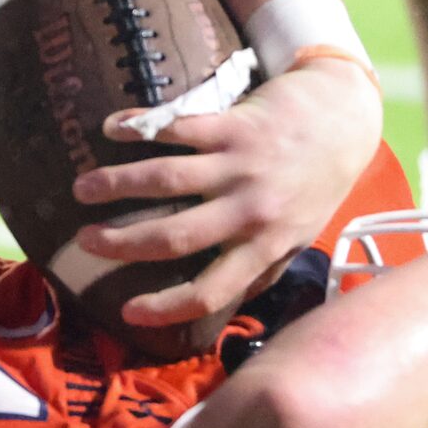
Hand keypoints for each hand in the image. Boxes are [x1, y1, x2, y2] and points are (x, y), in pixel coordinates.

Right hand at [69, 56, 383, 334]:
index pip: (212, 290)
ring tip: (82, 188)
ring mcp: (242, 166)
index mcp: (265, 245)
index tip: (128, 312)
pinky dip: (139, 128)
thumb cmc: (320, 180)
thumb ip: (266, 268)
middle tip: (86, 241)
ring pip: (168, 180)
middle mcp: (251, 211)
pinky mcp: (235, 124)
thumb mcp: (302, 235)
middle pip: (176, 236)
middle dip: (123, 243)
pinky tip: (110, 128)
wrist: (345, 116)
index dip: (167, 307)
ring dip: (118, 184)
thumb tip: (232, 303)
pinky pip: (178, 127)